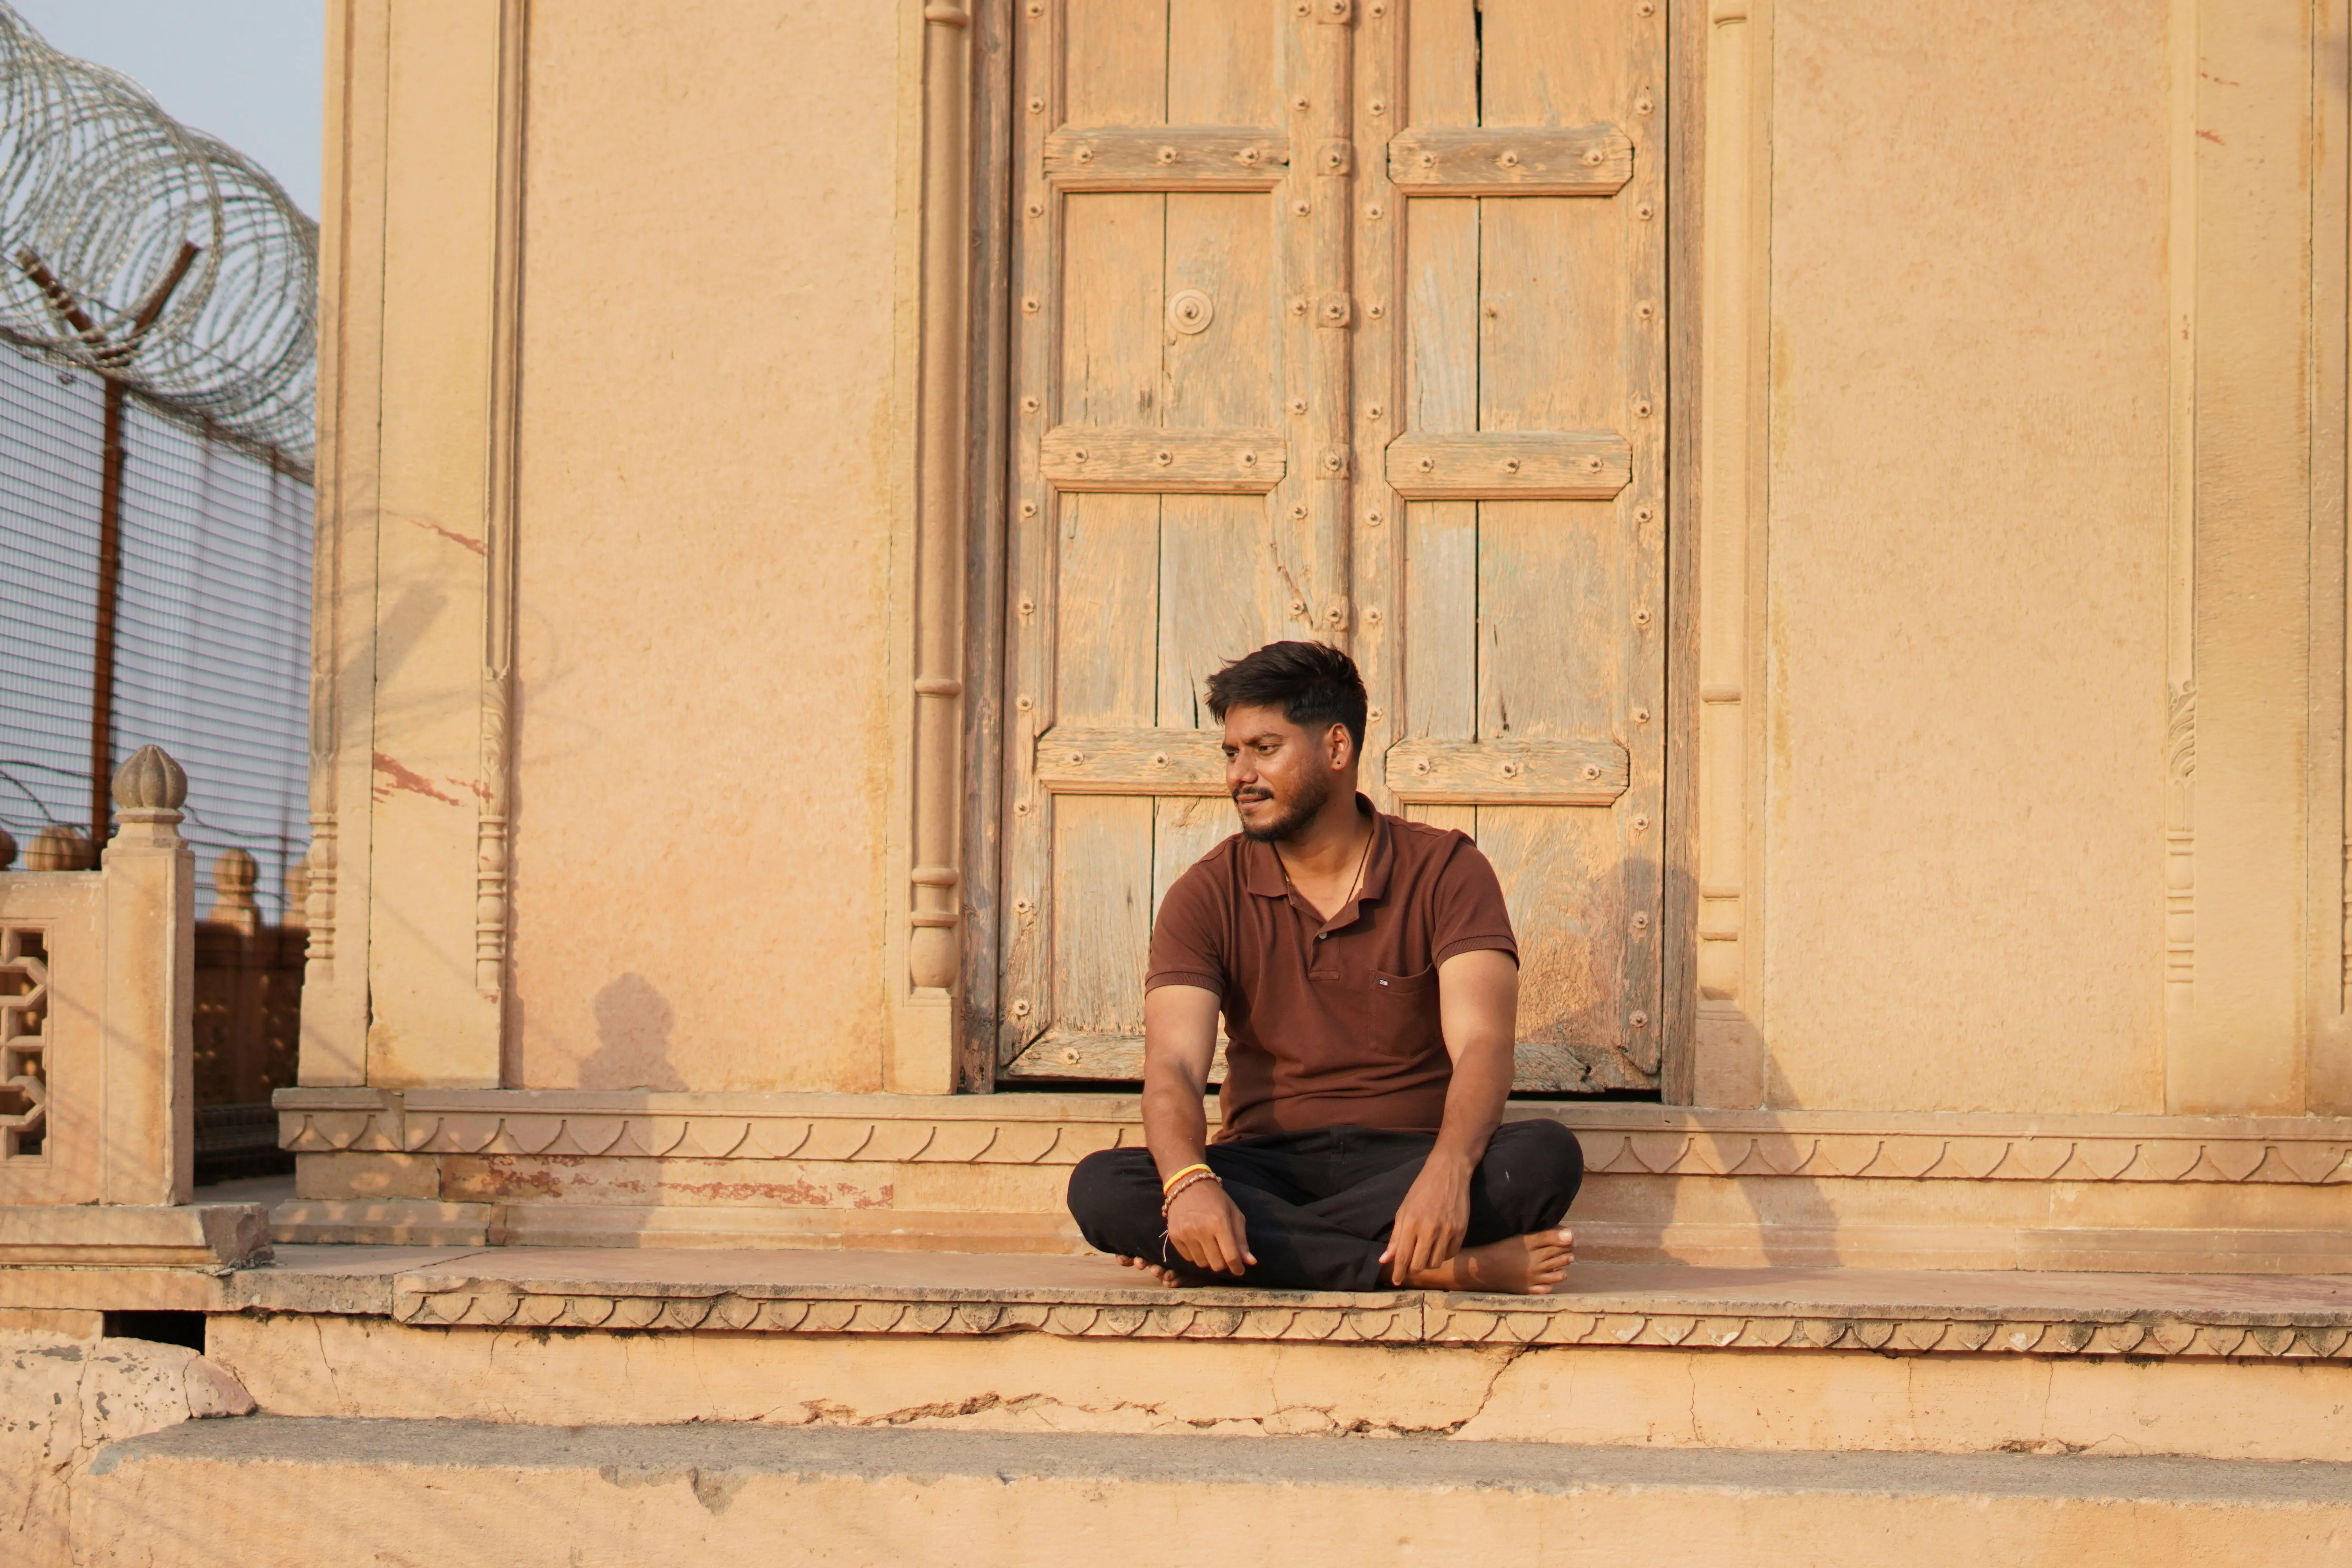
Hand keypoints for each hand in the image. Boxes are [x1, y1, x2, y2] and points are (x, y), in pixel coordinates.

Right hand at [1164, 1180, 1254, 1276]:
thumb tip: (1250, 1262)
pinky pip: (1188, 1258)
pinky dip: (1195, 1254)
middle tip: (1224, 1253)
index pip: (1231, 1257)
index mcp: (1220, 1223)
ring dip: (1208, 1259)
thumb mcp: (1234, 1214)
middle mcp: (1201, 1230)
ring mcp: (1186, 1234)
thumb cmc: (1215, 1199)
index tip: (1239, 1270)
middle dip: (1223, 1263)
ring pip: (1201, 1264)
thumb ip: (1241, 1240)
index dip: (1237, 1268)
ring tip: (1210, 1245)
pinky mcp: (1174, 1236)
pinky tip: (1197, 1241)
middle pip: (1216, 1264)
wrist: (1187, 1185)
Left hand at [1379, 1156, 1470, 1285]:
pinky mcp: (1461, 1230)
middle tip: (1411, 1265)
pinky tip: (1439, 1246)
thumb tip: (1385, 1260)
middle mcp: (1429, 1229)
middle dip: (1413, 1269)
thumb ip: (1396, 1238)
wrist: (1448, 1173)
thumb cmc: (1421, 1191)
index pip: (1403, 1257)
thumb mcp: (1403, 1211)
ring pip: (1436, 1263)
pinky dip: (1443, 1255)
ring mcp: (1447, 1231)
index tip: (1396, 1281)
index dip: (1399, 1272)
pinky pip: (1451, 1254)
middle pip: (1419, 1265)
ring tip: (1425, 1253)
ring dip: (1428, 1263)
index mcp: (1411, 1223)